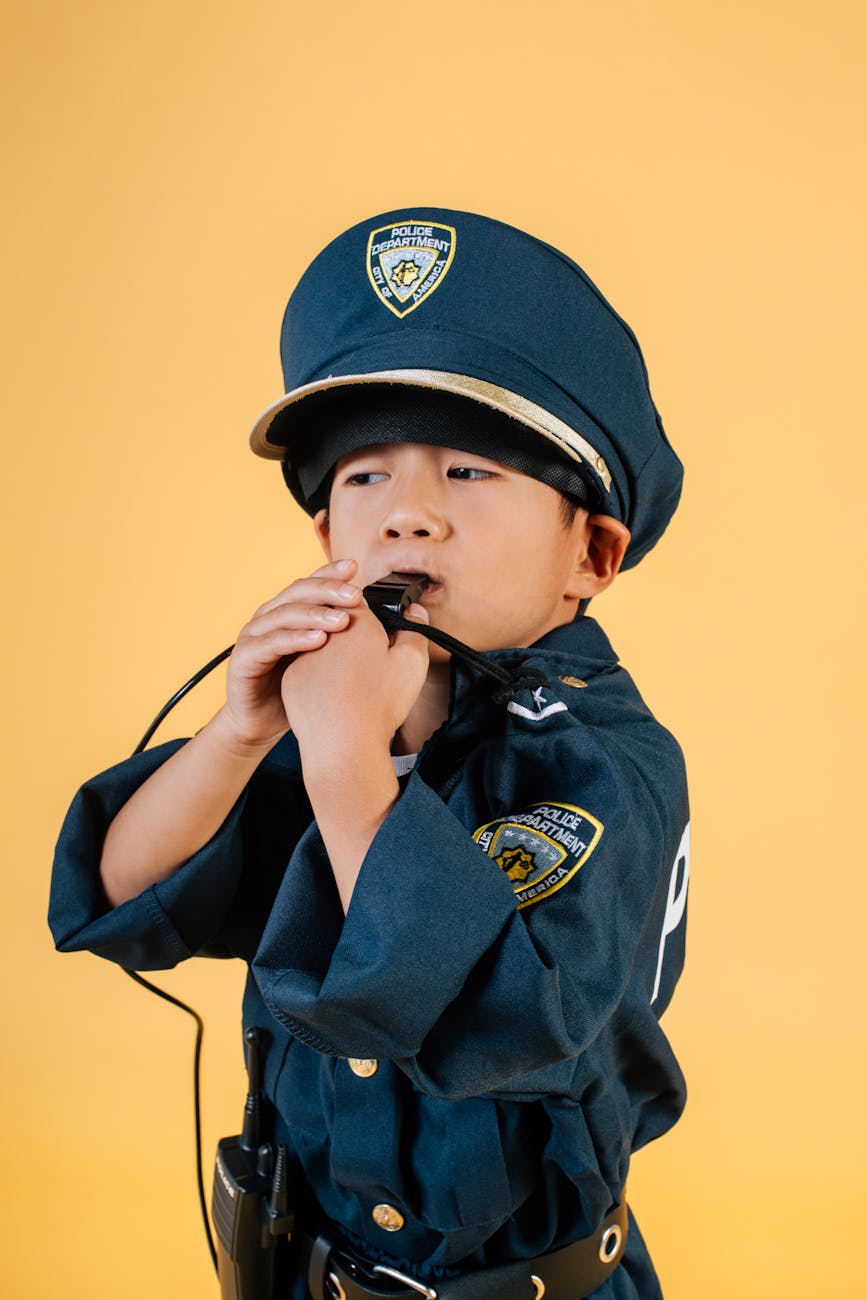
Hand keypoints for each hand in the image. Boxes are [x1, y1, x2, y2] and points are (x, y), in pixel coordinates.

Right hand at [218, 559, 362, 750]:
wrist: (260, 722)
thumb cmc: (295, 689)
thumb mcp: (323, 659)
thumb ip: (340, 636)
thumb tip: (380, 620)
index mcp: (288, 611)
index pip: (310, 583)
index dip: (331, 573)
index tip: (355, 567)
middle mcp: (269, 617)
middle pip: (298, 591)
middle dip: (328, 591)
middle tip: (356, 596)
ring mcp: (253, 635)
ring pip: (285, 614)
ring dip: (315, 614)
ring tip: (342, 620)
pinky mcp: (244, 658)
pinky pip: (270, 643)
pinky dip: (294, 639)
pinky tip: (318, 640)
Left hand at [279, 598, 430, 763]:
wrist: (342, 744)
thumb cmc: (379, 703)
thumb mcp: (413, 662)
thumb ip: (416, 628)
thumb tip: (413, 609)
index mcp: (355, 620)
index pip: (359, 601)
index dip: (372, 617)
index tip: (381, 634)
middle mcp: (324, 631)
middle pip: (337, 621)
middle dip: (351, 635)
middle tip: (368, 663)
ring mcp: (304, 654)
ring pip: (322, 646)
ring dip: (334, 656)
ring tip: (352, 684)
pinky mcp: (291, 678)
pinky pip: (308, 669)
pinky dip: (320, 678)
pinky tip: (335, 696)